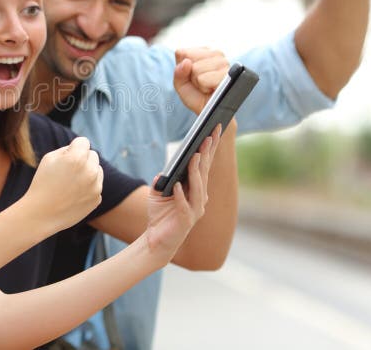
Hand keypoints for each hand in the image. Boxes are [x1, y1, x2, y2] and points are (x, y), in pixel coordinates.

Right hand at [25, 136, 102, 232]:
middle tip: (67, 171)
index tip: (65, 158)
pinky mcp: (97, 199)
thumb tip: (81, 149)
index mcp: (77, 158)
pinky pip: (95, 186)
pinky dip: (88, 188)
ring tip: (71, 183)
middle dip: (82, 159)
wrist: (41, 214)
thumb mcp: (49, 158)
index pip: (84, 142)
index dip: (73, 147)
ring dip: (88, 172)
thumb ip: (67, 149)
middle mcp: (90, 171)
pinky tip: (73, 195)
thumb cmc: (42, 183)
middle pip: (93, 155)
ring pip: (97, 170)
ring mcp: (95, 187)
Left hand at [145, 125, 219, 254]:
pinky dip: (180, 195)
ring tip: (194, 156)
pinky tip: (177, 186)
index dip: (209, 148)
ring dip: (196, 171)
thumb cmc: (160, 215)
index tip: (213, 130)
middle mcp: (200, 198)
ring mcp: (194, 210)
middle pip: (204, 172)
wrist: (156, 241)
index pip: (204, 165)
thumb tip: (163, 174)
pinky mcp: (185, 221)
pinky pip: (183, 205)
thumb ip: (162, 182)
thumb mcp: (157, 194)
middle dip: (207, 153)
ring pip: (198, 187)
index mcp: (196, 189)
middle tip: (209, 135)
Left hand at [173, 48, 229, 114]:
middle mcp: (215, 53)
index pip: (182, 53)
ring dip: (199, 82)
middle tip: (201, 84)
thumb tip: (187, 62)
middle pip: (189, 60)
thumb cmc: (197, 96)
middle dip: (191, 76)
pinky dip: (205, 87)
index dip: (183, 69)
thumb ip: (179, 72)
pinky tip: (213, 88)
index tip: (192, 77)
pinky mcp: (229, 72)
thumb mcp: (181, 84)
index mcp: (203, 51)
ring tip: (207, 86)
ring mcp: (224, 62)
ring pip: (196, 68)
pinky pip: (204, 78)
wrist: (211, 111)